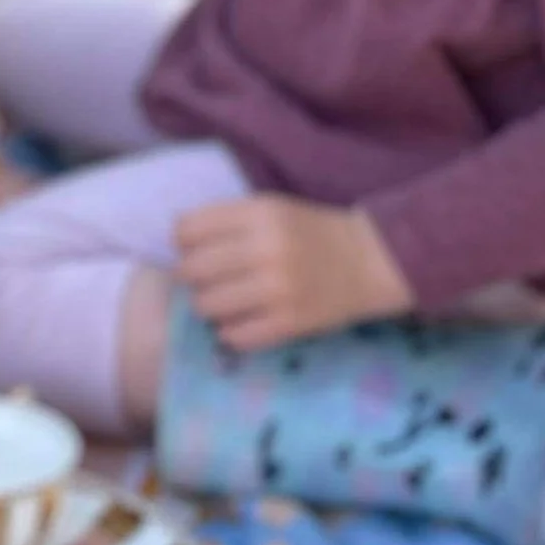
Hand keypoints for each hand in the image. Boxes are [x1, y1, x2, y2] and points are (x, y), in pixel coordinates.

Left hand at [172, 193, 412, 352]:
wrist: (369, 261)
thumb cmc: (310, 233)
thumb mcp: (271, 209)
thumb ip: (226, 220)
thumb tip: (176, 240)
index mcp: (259, 213)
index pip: (188, 230)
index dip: (183, 243)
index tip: (194, 250)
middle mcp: (266, 249)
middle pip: (191, 270)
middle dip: (191, 277)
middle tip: (208, 280)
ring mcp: (278, 289)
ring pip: (207, 305)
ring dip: (209, 306)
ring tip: (225, 301)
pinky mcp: (290, 323)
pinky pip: (234, 336)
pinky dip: (230, 332)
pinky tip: (242, 321)